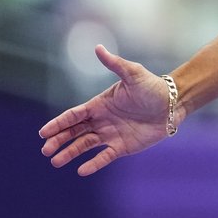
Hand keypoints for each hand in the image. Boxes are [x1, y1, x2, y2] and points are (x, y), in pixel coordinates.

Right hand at [40, 45, 176, 175]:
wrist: (174, 102)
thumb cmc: (153, 87)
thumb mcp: (133, 74)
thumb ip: (114, 64)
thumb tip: (97, 47)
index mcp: (99, 104)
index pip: (73, 115)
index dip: (58, 124)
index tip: (43, 133)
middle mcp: (101, 120)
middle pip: (74, 132)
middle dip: (59, 140)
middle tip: (46, 150)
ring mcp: (111, 134)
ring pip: (85, 145)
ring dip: (70, 152)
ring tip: (55, 162)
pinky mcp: (123, 146)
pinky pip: (105, 156)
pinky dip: (93, 164)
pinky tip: (82, 170)